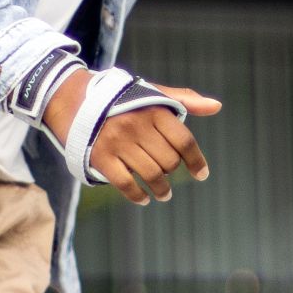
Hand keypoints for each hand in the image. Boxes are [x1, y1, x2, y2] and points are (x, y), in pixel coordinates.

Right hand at [89, 81, 221, 204]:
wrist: (75, 100)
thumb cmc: (124, 101)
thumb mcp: (152, 94)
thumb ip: (184, 100)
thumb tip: (216, 106)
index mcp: (153, 110)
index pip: (184, 141)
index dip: (196, 161)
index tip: (201, 174)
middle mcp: (136, 126)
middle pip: (169, 162)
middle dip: (172, 173)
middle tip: (169, 176)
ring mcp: (117, 142)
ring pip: (151, 175)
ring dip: (161, 190)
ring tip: (163, 194)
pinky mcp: (101, 157)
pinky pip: (126, 184)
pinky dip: (138, 196)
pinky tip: (144, 199)